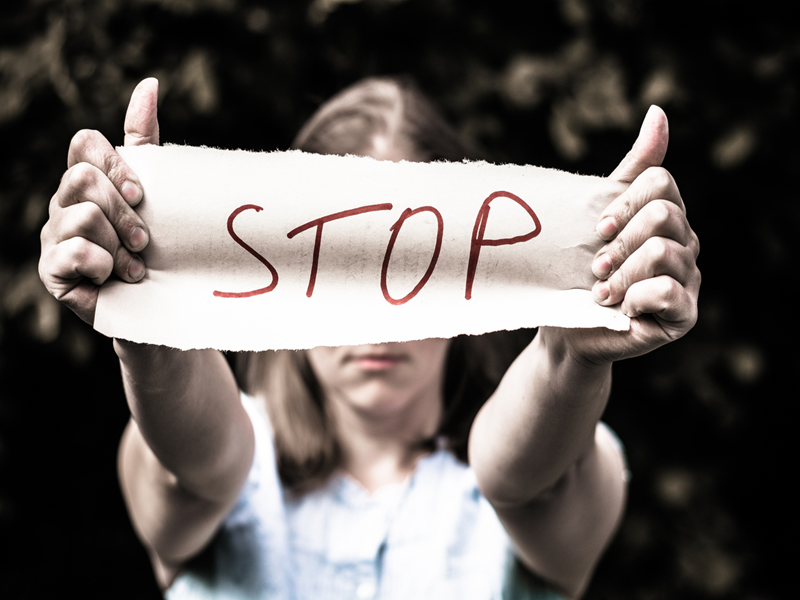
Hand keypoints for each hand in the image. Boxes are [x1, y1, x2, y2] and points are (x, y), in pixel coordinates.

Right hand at [39, 78, 159, 323]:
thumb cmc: (160, 247)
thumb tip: (150, 84)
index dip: (116, 166)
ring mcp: (53, 237)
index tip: (142, 195)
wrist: (161, 304)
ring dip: (119, 246)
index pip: (85, 144)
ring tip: (134, 266)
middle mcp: (64, 204)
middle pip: (83, 179)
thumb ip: (146, 141)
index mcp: (88, 181)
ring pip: (82, 217)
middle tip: (144, 240)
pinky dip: (103, 265)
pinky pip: (74, 252)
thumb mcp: (158, 193)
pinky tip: (114, 278)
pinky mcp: (52, 271)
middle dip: (123, 212)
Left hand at [543, 105, 700, 364]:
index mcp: (664, 214)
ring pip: (663, 251)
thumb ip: (631, 169)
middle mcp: (684, 242)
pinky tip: (618, 308)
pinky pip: (667, 291)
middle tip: (595, 265)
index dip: (624, 202)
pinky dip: (635, 297)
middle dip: (620, 241)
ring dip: (621, 273)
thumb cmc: (576, 271)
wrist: (565, 327)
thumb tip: (658, 111)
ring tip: (599, 291)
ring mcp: (688, 278)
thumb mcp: (594, 215)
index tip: (597, 227)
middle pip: (664, 214)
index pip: (660, 180)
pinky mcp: (683, 314)